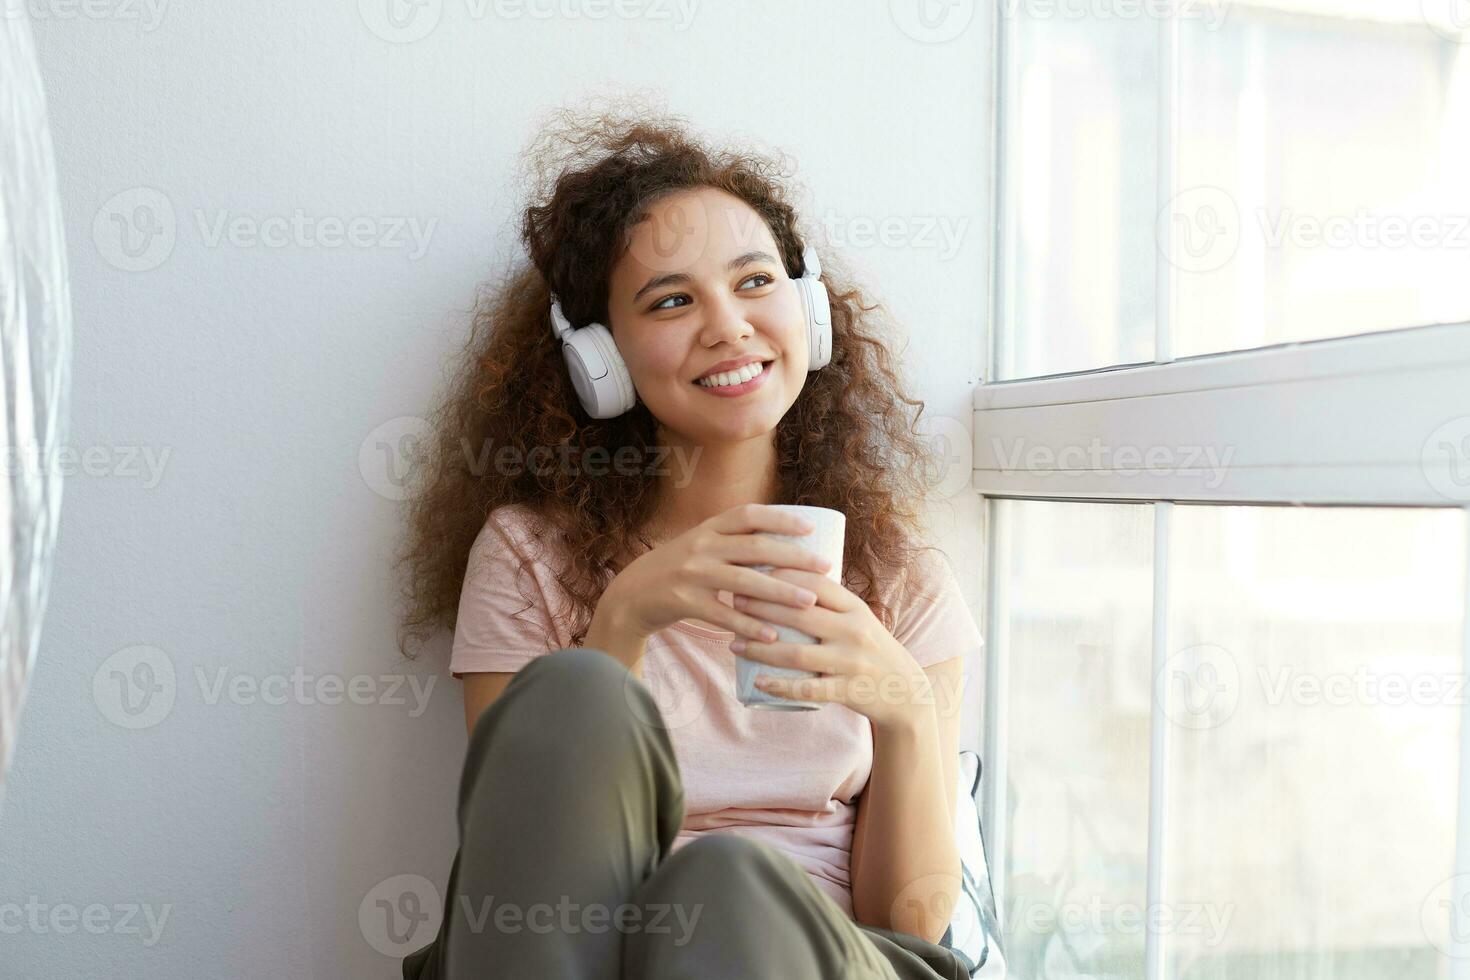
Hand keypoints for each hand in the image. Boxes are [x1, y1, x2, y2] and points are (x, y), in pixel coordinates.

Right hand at [603, 504, 835, 643]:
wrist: (630, 595)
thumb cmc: (675, 571)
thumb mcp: (699, 546)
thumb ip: (731, 543)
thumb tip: (781, 545)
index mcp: (707, 528)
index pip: (748, 514)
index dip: (781, 519)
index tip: (810, 529)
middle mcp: (701, 546)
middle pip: (754, 547)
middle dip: (793, 557)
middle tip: (825, 568)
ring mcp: (691, 574)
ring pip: (743, 582)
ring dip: (780, 592)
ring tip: (809, 602)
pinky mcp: (684, 602)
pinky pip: (723, 615)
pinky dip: (749, 625)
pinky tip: (772, 635)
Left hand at [729, 569, 932, 731]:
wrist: (905, 692)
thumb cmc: (871, 650)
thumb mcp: (858, 619)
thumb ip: (829, 602)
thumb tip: (782, 576)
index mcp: (856, 608)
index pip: (816, 582)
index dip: (783, 574)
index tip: (753, 569)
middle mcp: (854, 631)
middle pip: (800, 614)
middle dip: (761, 606)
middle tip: (734, 600)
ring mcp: (851, 662)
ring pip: (797, 653)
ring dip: (760, 649)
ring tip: (734, 644)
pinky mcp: (847, 691)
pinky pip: (807, 689)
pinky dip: (780, 686)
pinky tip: (758, 682)